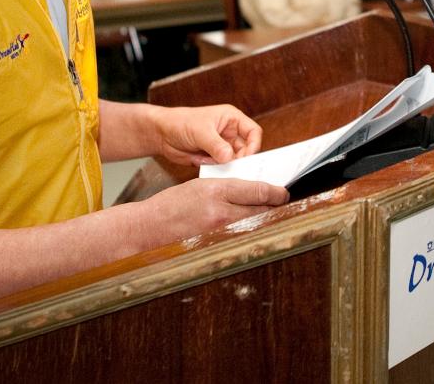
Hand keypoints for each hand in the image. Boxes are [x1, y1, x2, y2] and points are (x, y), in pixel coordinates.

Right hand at [134, 178, 289, 246]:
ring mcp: (219, 233)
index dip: (276, 192)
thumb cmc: (172, 204)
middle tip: (282, 205)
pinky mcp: (215, 248)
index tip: (284, 192)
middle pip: (261, 211)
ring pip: (254, 226)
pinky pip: (241, 239)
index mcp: (216, 191)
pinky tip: (252, 231)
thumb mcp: (201, 185)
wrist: (149, 228)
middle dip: (275, 208)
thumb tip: (254, 191)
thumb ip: (227, 188)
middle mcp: (220, 213)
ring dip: (264, 221)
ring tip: (271, 216)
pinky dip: (249, 234)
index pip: (257, 191)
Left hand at [148, 104, 262, 165]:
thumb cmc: (181, 123)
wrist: (161, 134)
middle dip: (241, 159)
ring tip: (220, 169)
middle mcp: (230, 133)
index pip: (253, 132)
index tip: (246, 158)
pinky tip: (209, 168)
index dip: (253, 145)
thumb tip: (230, 158)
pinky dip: (219, 171)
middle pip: (247, 149)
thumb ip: (216, 145)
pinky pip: (223, 168)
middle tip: (235, 169)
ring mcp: (222, 147)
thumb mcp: (201, 131)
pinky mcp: (213, 158)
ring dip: (230, 167)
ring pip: (235, 160)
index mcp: (232, 119)